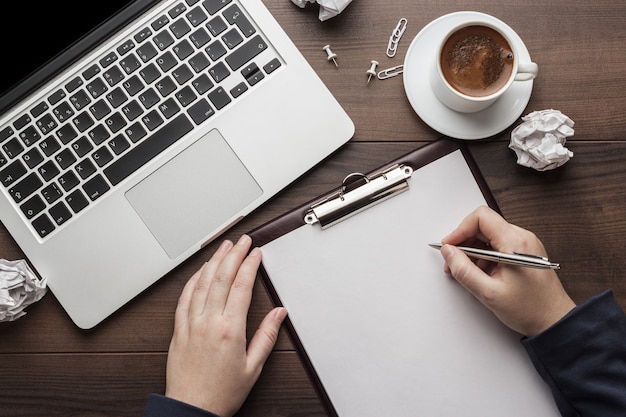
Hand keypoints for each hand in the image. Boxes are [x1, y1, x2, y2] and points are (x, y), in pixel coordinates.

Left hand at [165, 235, 286, 416]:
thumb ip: (266, 336)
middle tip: (242, 240)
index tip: (256, 253)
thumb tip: (279, 314)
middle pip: (222, 277)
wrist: (191, 409)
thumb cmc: (222, 393)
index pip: (241, 286)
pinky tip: (200, 271)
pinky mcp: (179, 329)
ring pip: (202, 283)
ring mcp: (191, 323)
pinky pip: (184, 297)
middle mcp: (208, 322)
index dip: (250, 265)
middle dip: (234, 254)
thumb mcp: (253, 367)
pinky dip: (193, 280)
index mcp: (229, 330)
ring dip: (214, 261)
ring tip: (223, 247)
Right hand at [439, 206, 574, 336]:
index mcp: (515, 243)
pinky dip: (484, 255)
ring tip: (466, 271)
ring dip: (473, 250)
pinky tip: (480, 273)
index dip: (460, 230)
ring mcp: (525, 244)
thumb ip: (464, 270)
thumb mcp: (489, 293)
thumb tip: (448, 253)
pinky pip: (498, 245)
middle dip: (464, 241)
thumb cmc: (530, 309)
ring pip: (489, 235)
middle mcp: (522, 238)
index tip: (450, 245)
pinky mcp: (524, 252)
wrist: (554, 321)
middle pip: (483, 225)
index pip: (481, 217)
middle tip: (453, 261)